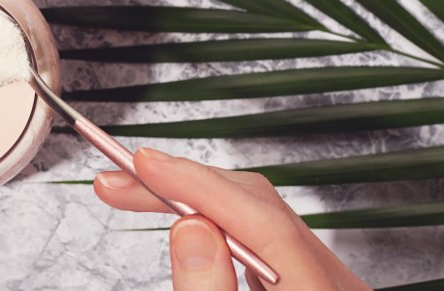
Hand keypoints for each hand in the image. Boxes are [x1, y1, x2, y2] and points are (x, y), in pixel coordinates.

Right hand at [94, 148, 370, 290]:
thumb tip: (191, 229)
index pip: (259, 221)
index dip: (196, 184)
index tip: (142, 165)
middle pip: (259, 208)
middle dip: (182, 186)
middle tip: (116, 184)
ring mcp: (327, 289)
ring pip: (260, 218)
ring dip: (194, 200)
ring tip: (135, 195)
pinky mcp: (310, 290)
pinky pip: (262, 239)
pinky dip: (216, 222)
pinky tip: (184, 223)